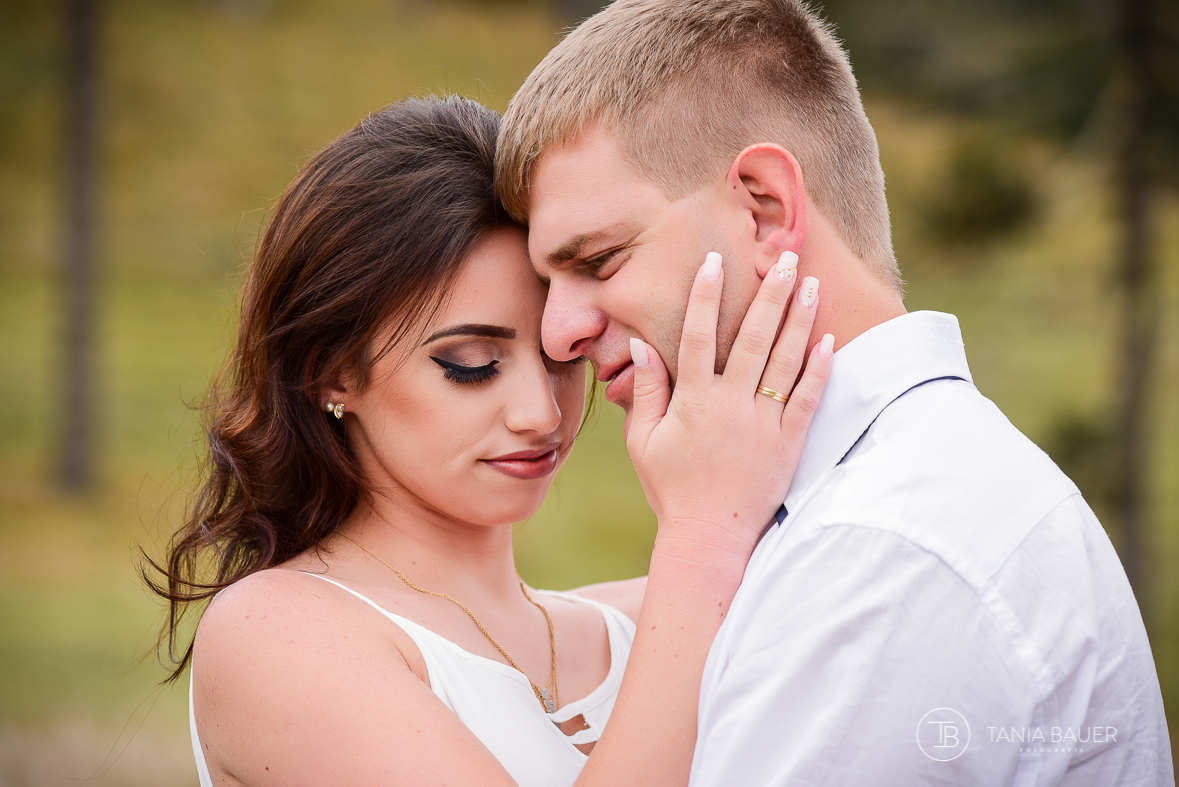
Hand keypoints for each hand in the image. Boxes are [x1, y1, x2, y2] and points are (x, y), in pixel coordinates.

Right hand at [625, 250, 832, 562]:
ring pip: (785, 361)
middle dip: (770, 295)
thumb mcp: (644, 441)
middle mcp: (730, 405)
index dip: (704, 296)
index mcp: (693, 401)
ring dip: (799, 320)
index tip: (713, 260)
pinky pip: (808, 400)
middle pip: (752, 338)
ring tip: (812, 284)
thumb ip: (645, 392)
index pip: (696, 336)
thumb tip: (640, 346)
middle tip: (786, 259)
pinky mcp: (788, 444)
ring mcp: (763, 424)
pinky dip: (819, 369)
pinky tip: (829, 340)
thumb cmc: (671, 489)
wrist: (709, 538)